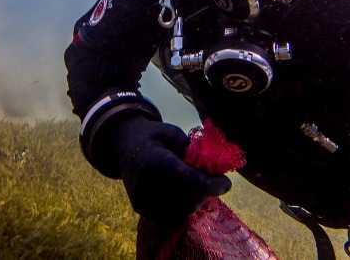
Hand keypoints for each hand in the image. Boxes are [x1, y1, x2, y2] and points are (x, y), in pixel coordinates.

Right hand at [111, 115, 231, 226]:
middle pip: (187, 198)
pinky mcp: (141, 209)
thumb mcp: (173, 133)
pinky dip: (183, 206)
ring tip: (196, 184)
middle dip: (206, 191)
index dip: (211, 185)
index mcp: (154, 159)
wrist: (123, 146)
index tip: (227, 183)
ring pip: (182, 211)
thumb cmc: (153, 136)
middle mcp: (146, 183)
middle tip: (213, 179)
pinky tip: (184, 192)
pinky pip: (171, 216)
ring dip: (196, 200)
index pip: (188, 179)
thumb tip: (213, 170)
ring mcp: (142, 199)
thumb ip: (192, 151)